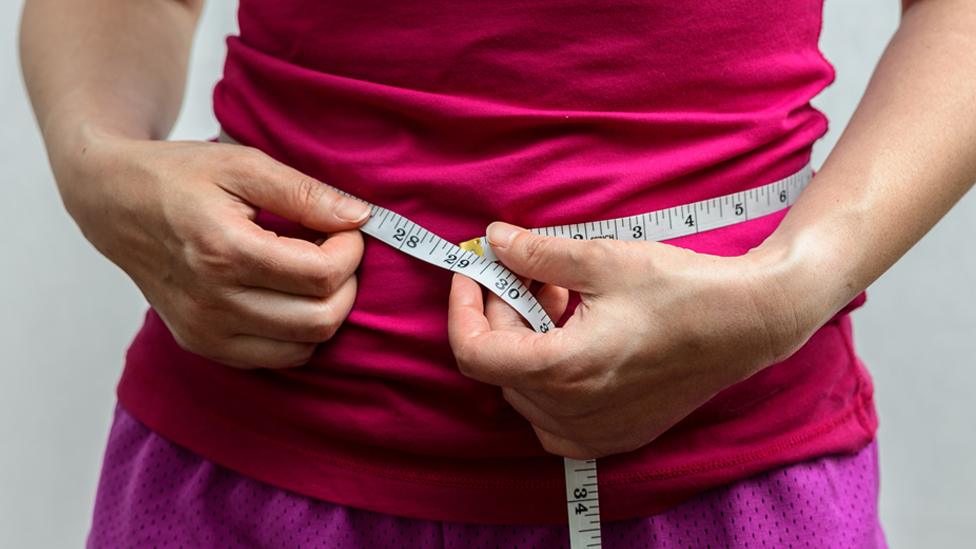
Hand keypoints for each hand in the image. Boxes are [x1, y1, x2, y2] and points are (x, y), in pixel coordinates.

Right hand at [62, 132, 370, 368]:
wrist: (114, 203)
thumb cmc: (177, 177)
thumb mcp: (243, 165)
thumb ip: (305, 193)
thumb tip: (358, 218)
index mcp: (223, 251)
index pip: (320, 274)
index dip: (350, 250)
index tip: (346, 226)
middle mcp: (212, 302)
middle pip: (320, 319)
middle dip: (346, 284)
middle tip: (335, 249)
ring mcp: (204, 331)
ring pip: (304, 347)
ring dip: (325, 309)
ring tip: (311, 270)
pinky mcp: (203, 345)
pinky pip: (277, 358)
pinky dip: (298, 331)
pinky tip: (288, 293)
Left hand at [448, 222, 825, 458]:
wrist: (749, 324)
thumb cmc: (684, 290)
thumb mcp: (603, 260)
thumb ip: (537, 254)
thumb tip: (495, 241)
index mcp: (564, 371)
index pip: (474, 352)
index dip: (463, 307)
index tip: (475, 271)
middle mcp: (573, 415)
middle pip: (500, 366)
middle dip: (503, 313)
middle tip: (533, 273)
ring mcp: (594, 434)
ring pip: (523, 391)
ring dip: (527, 342)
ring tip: (563, 299)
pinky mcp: (614, 437)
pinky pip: (552, 415)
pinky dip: (549, 375)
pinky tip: (576, 336)